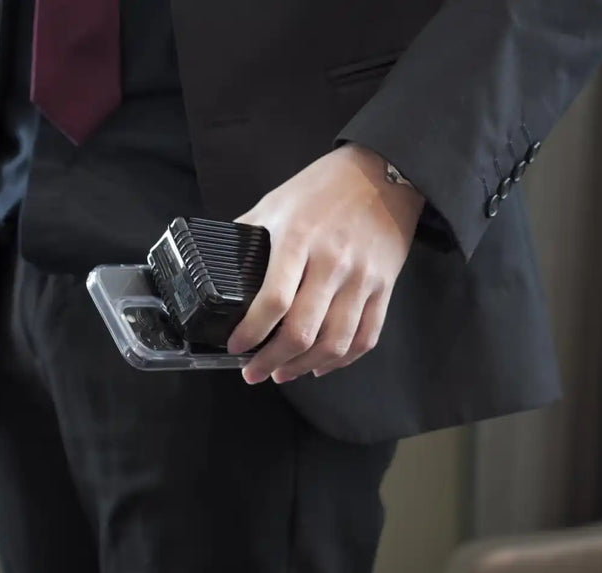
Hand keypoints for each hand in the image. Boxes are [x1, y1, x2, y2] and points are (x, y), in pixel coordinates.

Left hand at [227, 144, 424, 383]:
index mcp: (298, 239)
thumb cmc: (324, 187)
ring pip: (335, 342)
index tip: (236, 346)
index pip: (273, 300)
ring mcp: (362, 278)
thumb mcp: (276, 202)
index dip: (251, 332)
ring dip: (304, 367)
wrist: (384, 171)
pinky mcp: (385, 286)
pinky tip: (321, 366)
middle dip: (272, 360)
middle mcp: (332, 262)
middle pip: (302, 330)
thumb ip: (247, 234)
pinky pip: (366, 336)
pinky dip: (342, 360)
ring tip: (283, 373)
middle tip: (254, 372)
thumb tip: (215, 263)